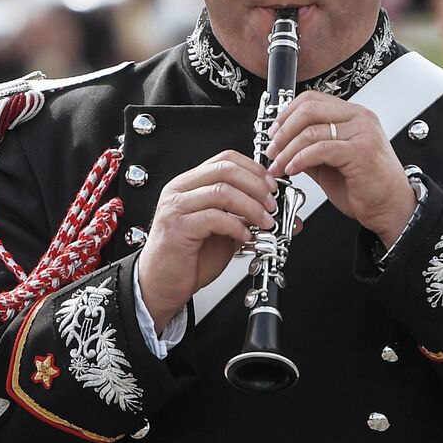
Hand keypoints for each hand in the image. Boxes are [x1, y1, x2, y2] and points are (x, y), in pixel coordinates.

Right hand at [136, 149, 277, 332]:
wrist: (162, 284)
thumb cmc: (191, 257)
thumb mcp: (226, 230)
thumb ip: (247, 216)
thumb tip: (281, 214)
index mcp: (191, 183)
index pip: (226, 159)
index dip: (254, 169)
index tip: (272, 186)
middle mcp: (180, 189)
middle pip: (226, 170)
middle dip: (256, 186)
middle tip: (272, 204)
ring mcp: (176, 207)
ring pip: (222, 192)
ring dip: (251, 206)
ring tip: (265, 222)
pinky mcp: (176, 228)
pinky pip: (213, 218)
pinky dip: (236, 226)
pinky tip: (245, 236)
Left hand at [265, 92, 416, 245]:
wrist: (391, 208)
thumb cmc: (367, 187)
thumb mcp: (331, 164)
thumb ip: (310, 150)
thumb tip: (284, 145)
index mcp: (353, 116)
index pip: (312, 99)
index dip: (286, 114)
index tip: (273, 132)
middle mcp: (359, 118)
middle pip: (309, 108)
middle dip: (283, 129)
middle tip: (272, 148)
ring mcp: (362, 132)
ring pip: (311, 130)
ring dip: (287, 150)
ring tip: (278, 165)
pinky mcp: (361, 151)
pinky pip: (321, 149)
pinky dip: (300, 159)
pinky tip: (293, 169)